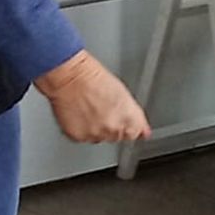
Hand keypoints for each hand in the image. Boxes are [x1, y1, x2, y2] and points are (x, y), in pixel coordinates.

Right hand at [35, 50, 150, 143]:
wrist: (71, 77)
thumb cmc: (95, 78)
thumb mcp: (124, 94)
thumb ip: (134, 115)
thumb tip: (143, 131)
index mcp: (129, 118)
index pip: (135, 133)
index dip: (129, 127)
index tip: (125, 123)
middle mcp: (114, 129)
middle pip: (117, 136)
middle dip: (112, 126)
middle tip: (102, 110)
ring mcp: (96, 134)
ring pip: (99, 138)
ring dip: (96, 128)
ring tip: (90, 109)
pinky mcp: (79, 137)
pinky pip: (83, 138)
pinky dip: (81, 129)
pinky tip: (80, 114)